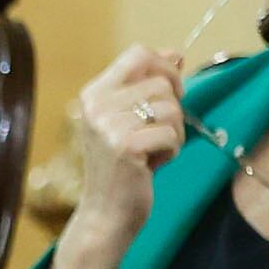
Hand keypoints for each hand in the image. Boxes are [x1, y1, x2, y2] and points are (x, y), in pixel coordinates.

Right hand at [52, 45, 187, 268]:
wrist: (105, 215)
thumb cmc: (122, 167)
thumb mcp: (130, 119)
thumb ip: (148, 85)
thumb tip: (175, 53)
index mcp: (93, 94)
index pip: (138, 53)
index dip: (164, 66)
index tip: (169, 92)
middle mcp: (96, 105)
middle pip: (162, 81)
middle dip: (172, 108)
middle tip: (156, 133)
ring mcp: (108, 125)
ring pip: (172, 107)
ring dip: (173, 132)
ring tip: (152, 152)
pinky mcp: (125, 146)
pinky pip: (172, 133)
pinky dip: (171, 150)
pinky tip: (152, 165)